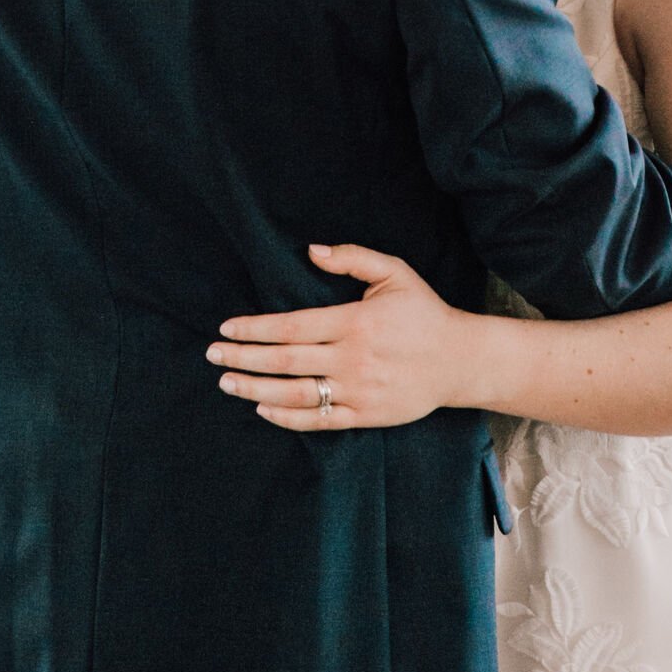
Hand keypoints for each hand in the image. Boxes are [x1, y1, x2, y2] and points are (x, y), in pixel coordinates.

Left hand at [207, 243, 476, 431]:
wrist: (459, 360)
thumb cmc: (423, 312)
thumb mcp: (394, 273)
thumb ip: (353, 258)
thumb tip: (311, 250)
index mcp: (356, 321)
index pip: (292, 326)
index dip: (255, 328)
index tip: (227, 328)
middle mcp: (352, 358)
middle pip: (285, 360)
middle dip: (243, 358)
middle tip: (212, 355)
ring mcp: (358, 391)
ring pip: (296, 394)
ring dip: (255, 390)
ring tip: (227, 383)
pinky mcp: (365, 415)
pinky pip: (319, 420)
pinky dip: (287, 417)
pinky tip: (263, 409)